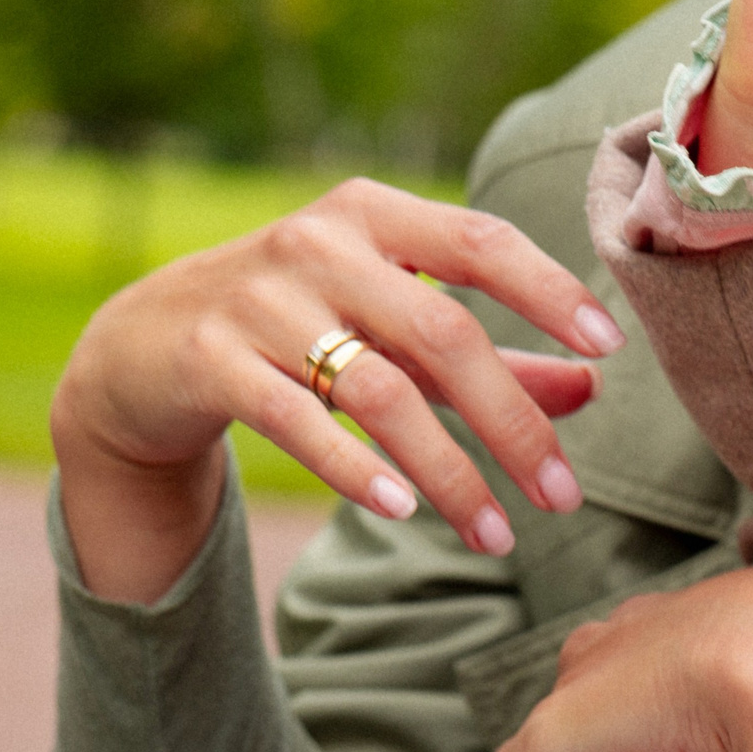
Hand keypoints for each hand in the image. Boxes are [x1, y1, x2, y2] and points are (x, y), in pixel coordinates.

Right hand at [51, 178, 625, 602]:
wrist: (142, 346)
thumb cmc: (297, 327)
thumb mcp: (392, 329)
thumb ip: (490, 356)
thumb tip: (594, 386)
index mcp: (374, 216)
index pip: (480, 241)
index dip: (549, 290)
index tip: (610, 347)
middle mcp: (318, 244)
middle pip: (442, 332)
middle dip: (513, 422)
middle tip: (566, 497)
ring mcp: (258, 299)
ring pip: (378, 390)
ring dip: (449, 471)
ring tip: (497, 535)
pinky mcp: (209, 360)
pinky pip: (296, 419)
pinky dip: (354, 467)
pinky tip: (403, 509)